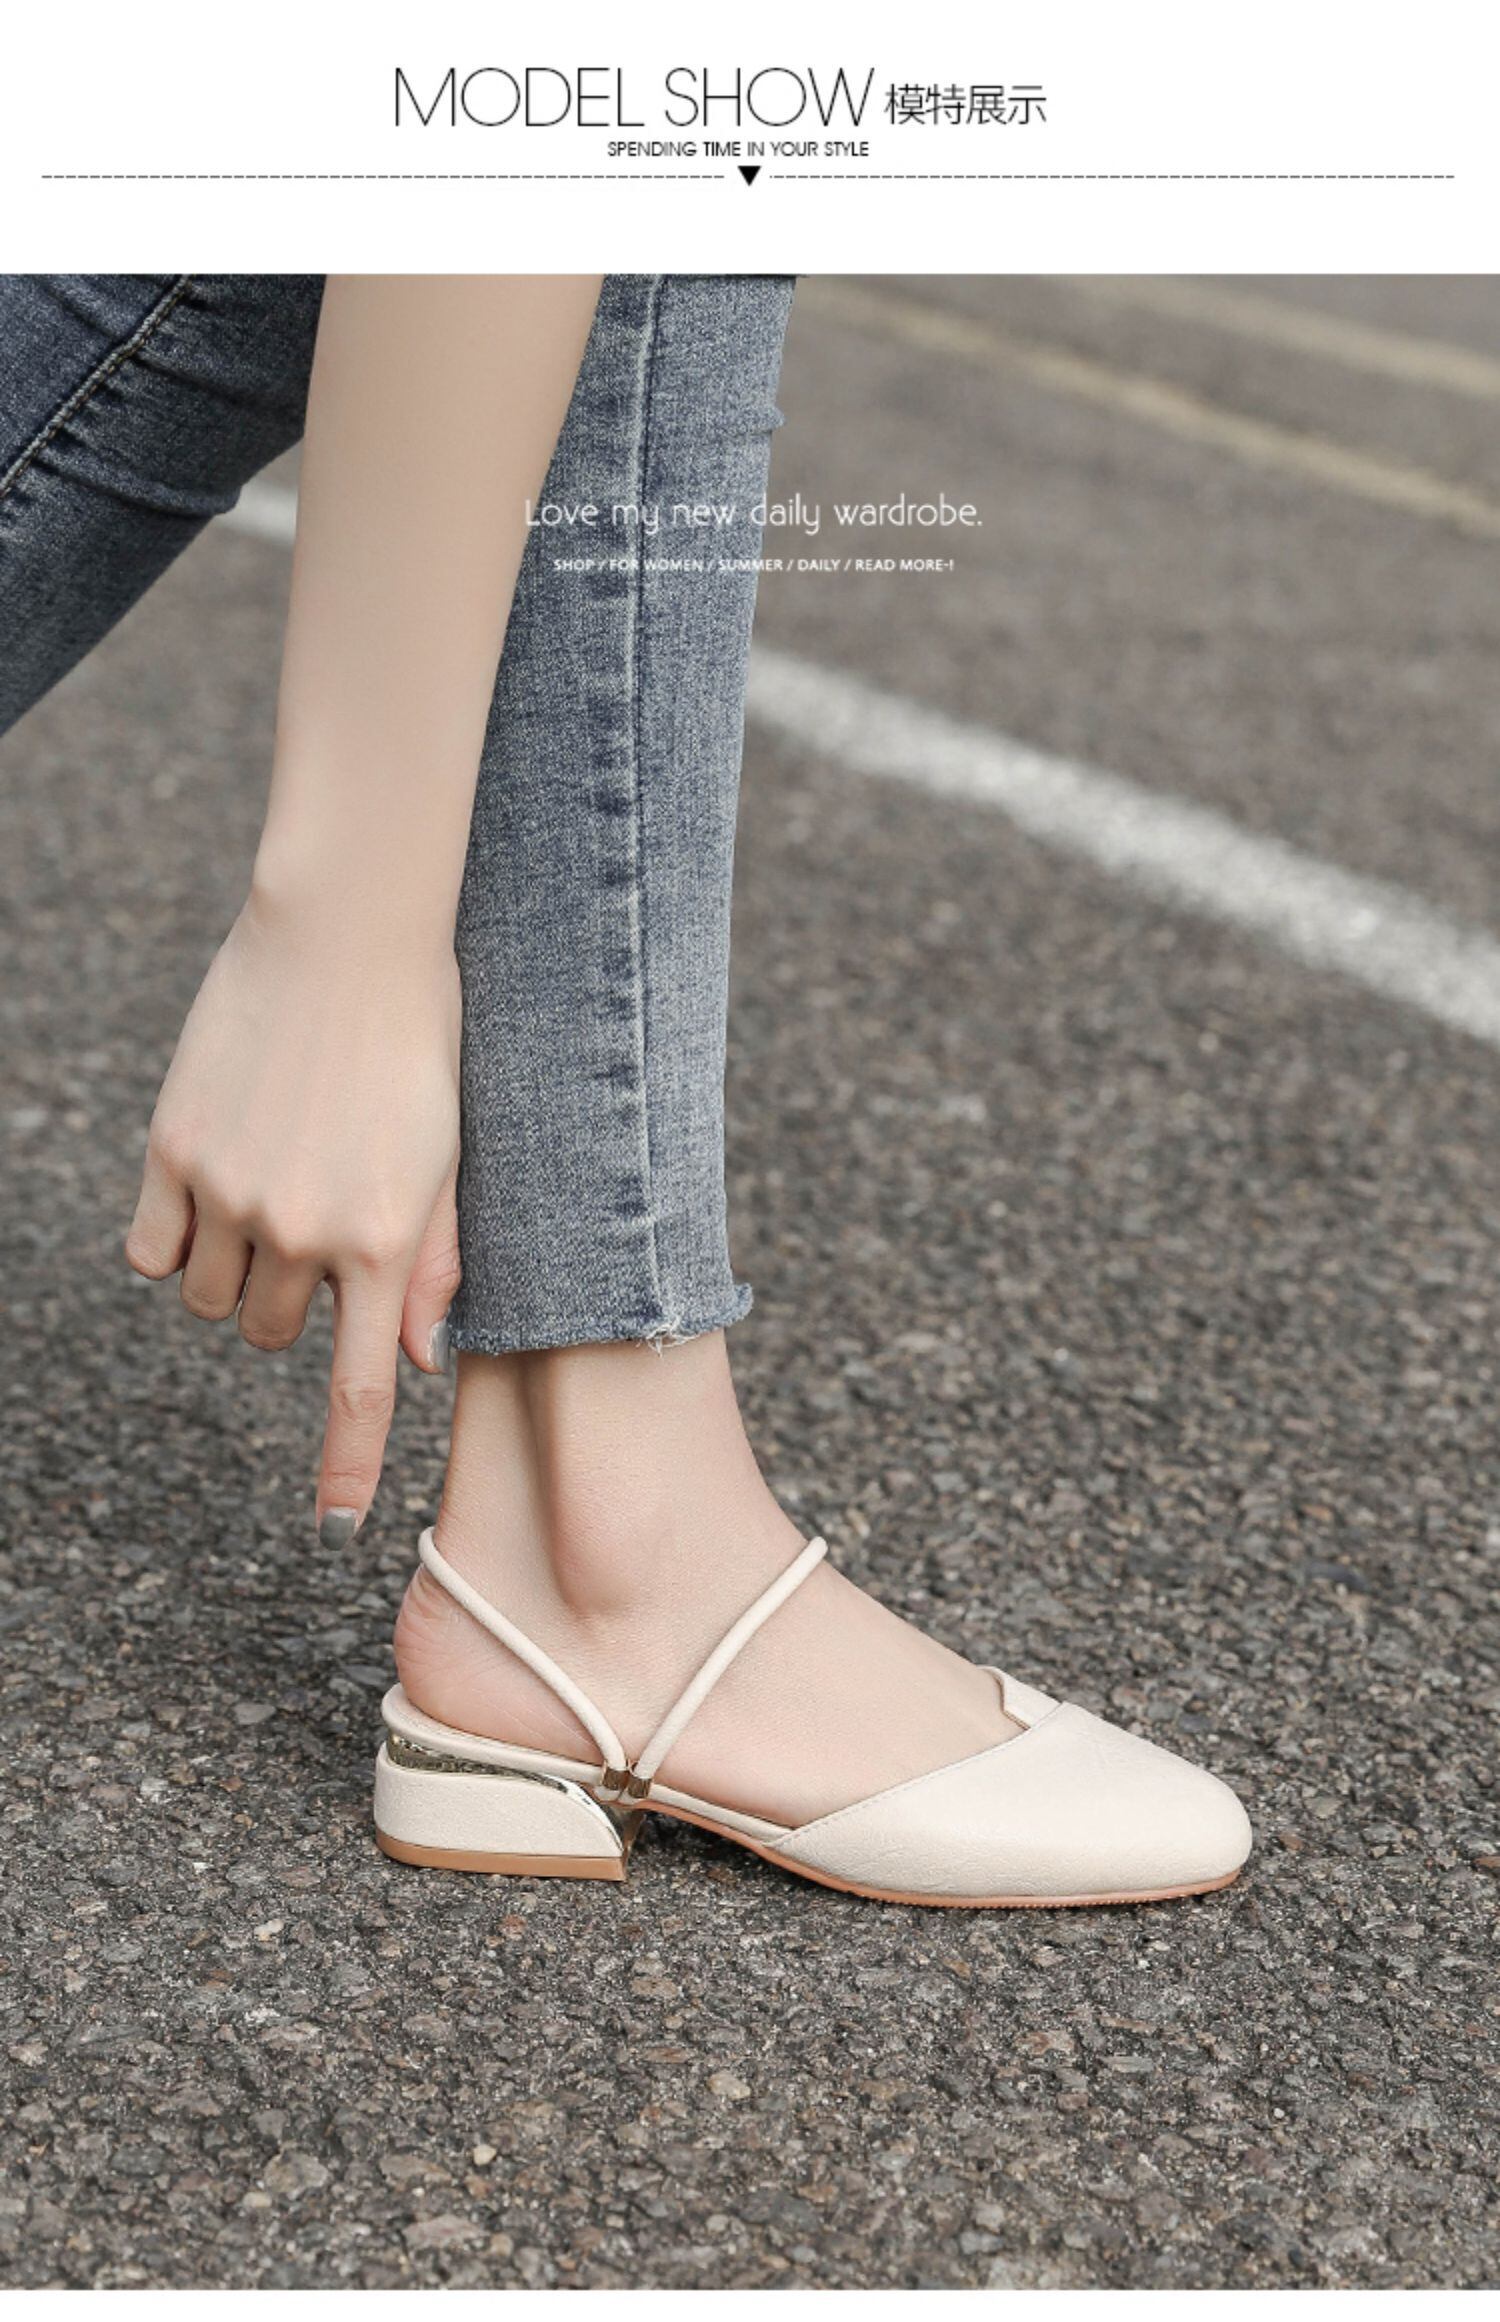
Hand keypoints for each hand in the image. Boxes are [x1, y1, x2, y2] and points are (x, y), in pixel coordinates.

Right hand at [124, 889, 461, 1541]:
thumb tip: (420, 1362)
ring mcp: (231, 1194)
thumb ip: (435, 1261)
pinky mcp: (173, 1152)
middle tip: (317, 1227)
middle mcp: (304, 1231)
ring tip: (272, 1193)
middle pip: (275, 1335)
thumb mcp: (451, 1155)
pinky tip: (209, 1191)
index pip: (357, 1388)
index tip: (331, 1528)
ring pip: (214, 1301)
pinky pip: (154, 1252)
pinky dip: (175, 1243)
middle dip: (295, 1304)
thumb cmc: (420, 1041)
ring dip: (238, 1273)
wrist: (347, 936)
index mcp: (386, 1240)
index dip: (342, 1467)